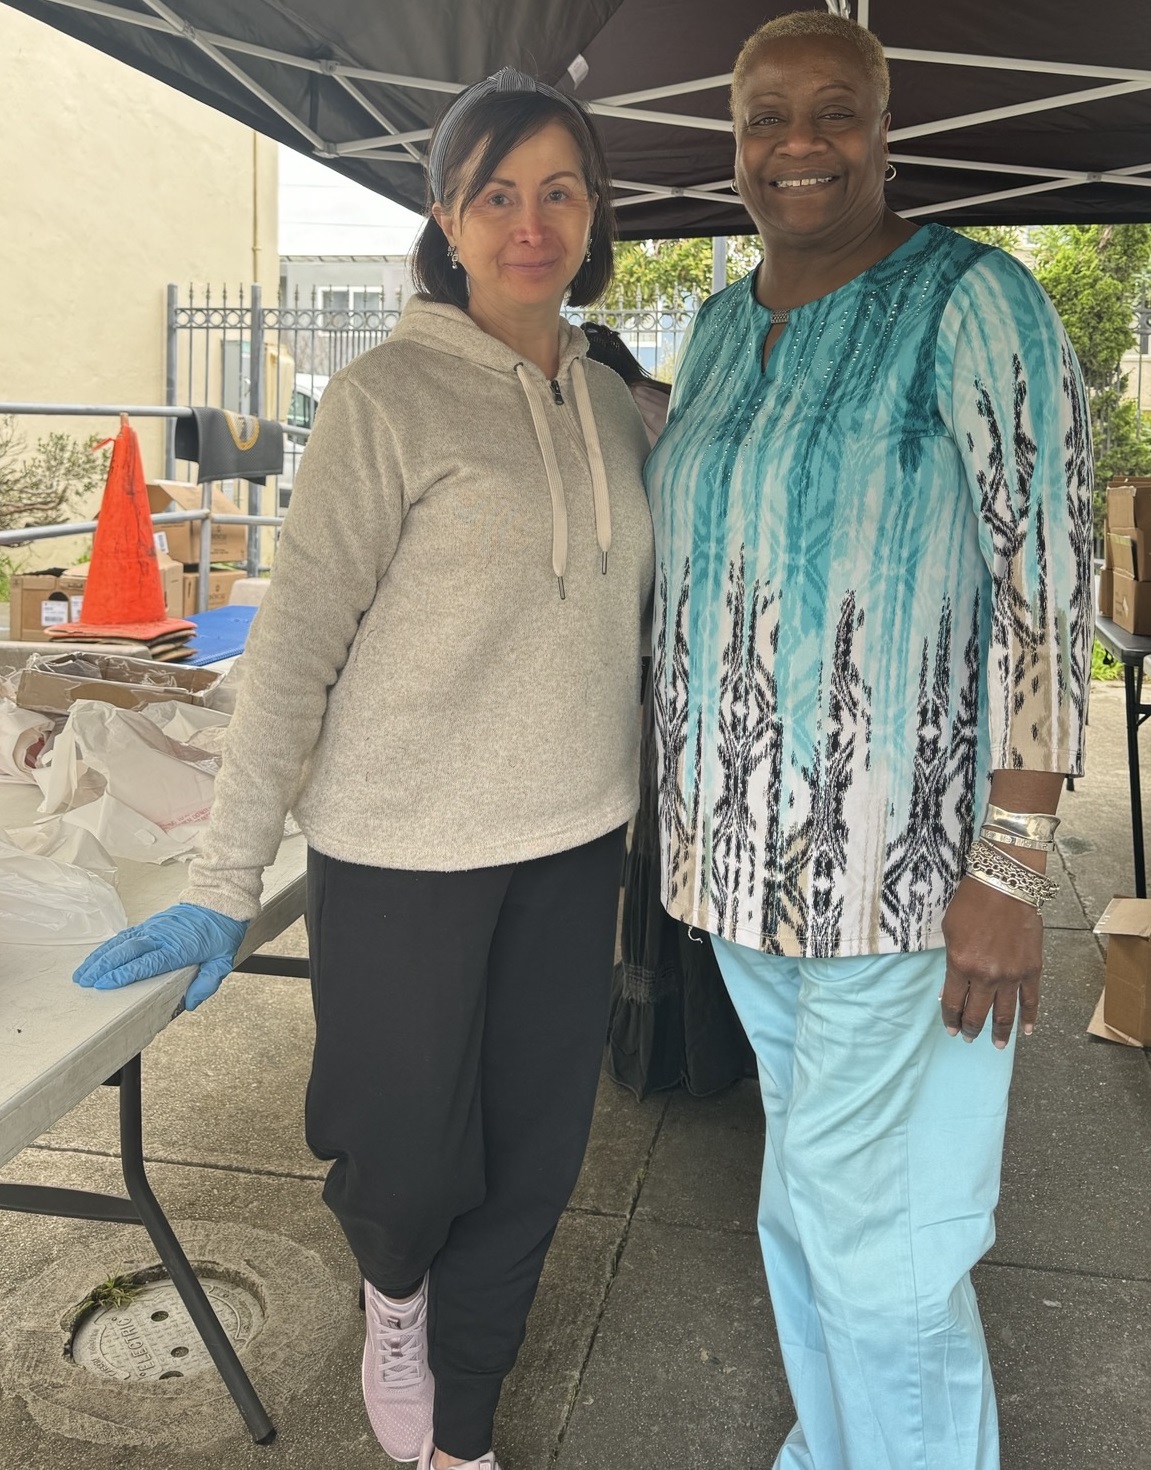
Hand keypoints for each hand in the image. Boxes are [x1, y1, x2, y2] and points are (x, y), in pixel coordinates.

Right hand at [73, 903, 247, 1010]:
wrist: (220, 900)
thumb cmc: (221, 931)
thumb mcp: (223, 959)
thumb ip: (208, 982)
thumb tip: (190, 1003)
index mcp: (179, 948)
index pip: (147, 963)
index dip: (124, 973)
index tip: (104, 984)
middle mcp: (162, 936)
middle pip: (127, 951)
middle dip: (103, 967)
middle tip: (84, 982)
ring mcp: (154, 928)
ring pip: (121, 942)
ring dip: (100, 957)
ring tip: (83, 972)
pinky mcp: (150, 923)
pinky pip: (125, 935)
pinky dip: (108, 946)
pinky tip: (97, 956)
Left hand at [939, 877, 1042, 1047]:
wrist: (1006, 886)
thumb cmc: (972, 903)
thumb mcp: (949, 931)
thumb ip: (951, 961)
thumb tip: (952, 986)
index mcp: (960, 966)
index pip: (953, 1002)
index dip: (951, 1018)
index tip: (951, 1028)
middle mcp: (986, 976)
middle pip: (977, 1013)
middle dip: (971, 1028)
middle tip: (968, 1038)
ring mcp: (1011, 976)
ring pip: (1004, 1013)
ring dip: (999, 1032)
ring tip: (995, 1045)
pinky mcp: (1032, 970)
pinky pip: (1031, 1000)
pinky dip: (1030, 1018)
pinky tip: (1027, 1031)